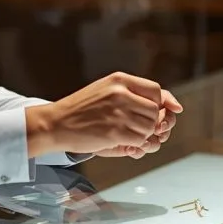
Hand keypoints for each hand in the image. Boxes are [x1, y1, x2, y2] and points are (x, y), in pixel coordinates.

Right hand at [26, 72, 164, 155]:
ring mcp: (118, 112)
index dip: (162, 103)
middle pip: (154, 110)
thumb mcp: (106, 89)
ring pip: (149, 126)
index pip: (155, 90)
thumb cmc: (80, 109)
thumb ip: (132, 93)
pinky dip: (135, 143)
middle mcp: (121, 93)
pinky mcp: (114, 131)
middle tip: (137, 127)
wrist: (56, 123)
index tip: (163, 111)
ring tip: (127, 133)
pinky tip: (122, 141)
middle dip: (151, 122)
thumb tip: (166, 103)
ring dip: (142, 134)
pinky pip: (139, 139)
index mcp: (119, 80)